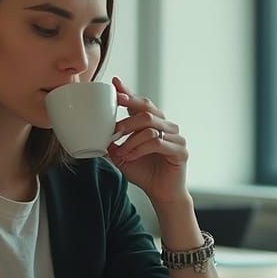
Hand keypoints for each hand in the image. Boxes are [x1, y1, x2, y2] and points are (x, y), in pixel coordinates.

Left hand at [106, 77, 188, 205]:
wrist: (161, 194)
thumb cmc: (144, 172)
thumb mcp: (123, 156)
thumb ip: (113, 143)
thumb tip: (96, 134)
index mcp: (154, 123)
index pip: (141, 103)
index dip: (128, 93)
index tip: (115, 84)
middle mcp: (167, 126)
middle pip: (147, 110)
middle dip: (127, 118)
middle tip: (113, 129)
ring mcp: (176, 137)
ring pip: (150, 127)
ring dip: (131, 140)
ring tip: (121, 152)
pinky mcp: (180, 150)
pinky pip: (157, 143)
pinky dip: (140, 149)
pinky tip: (130, 156)